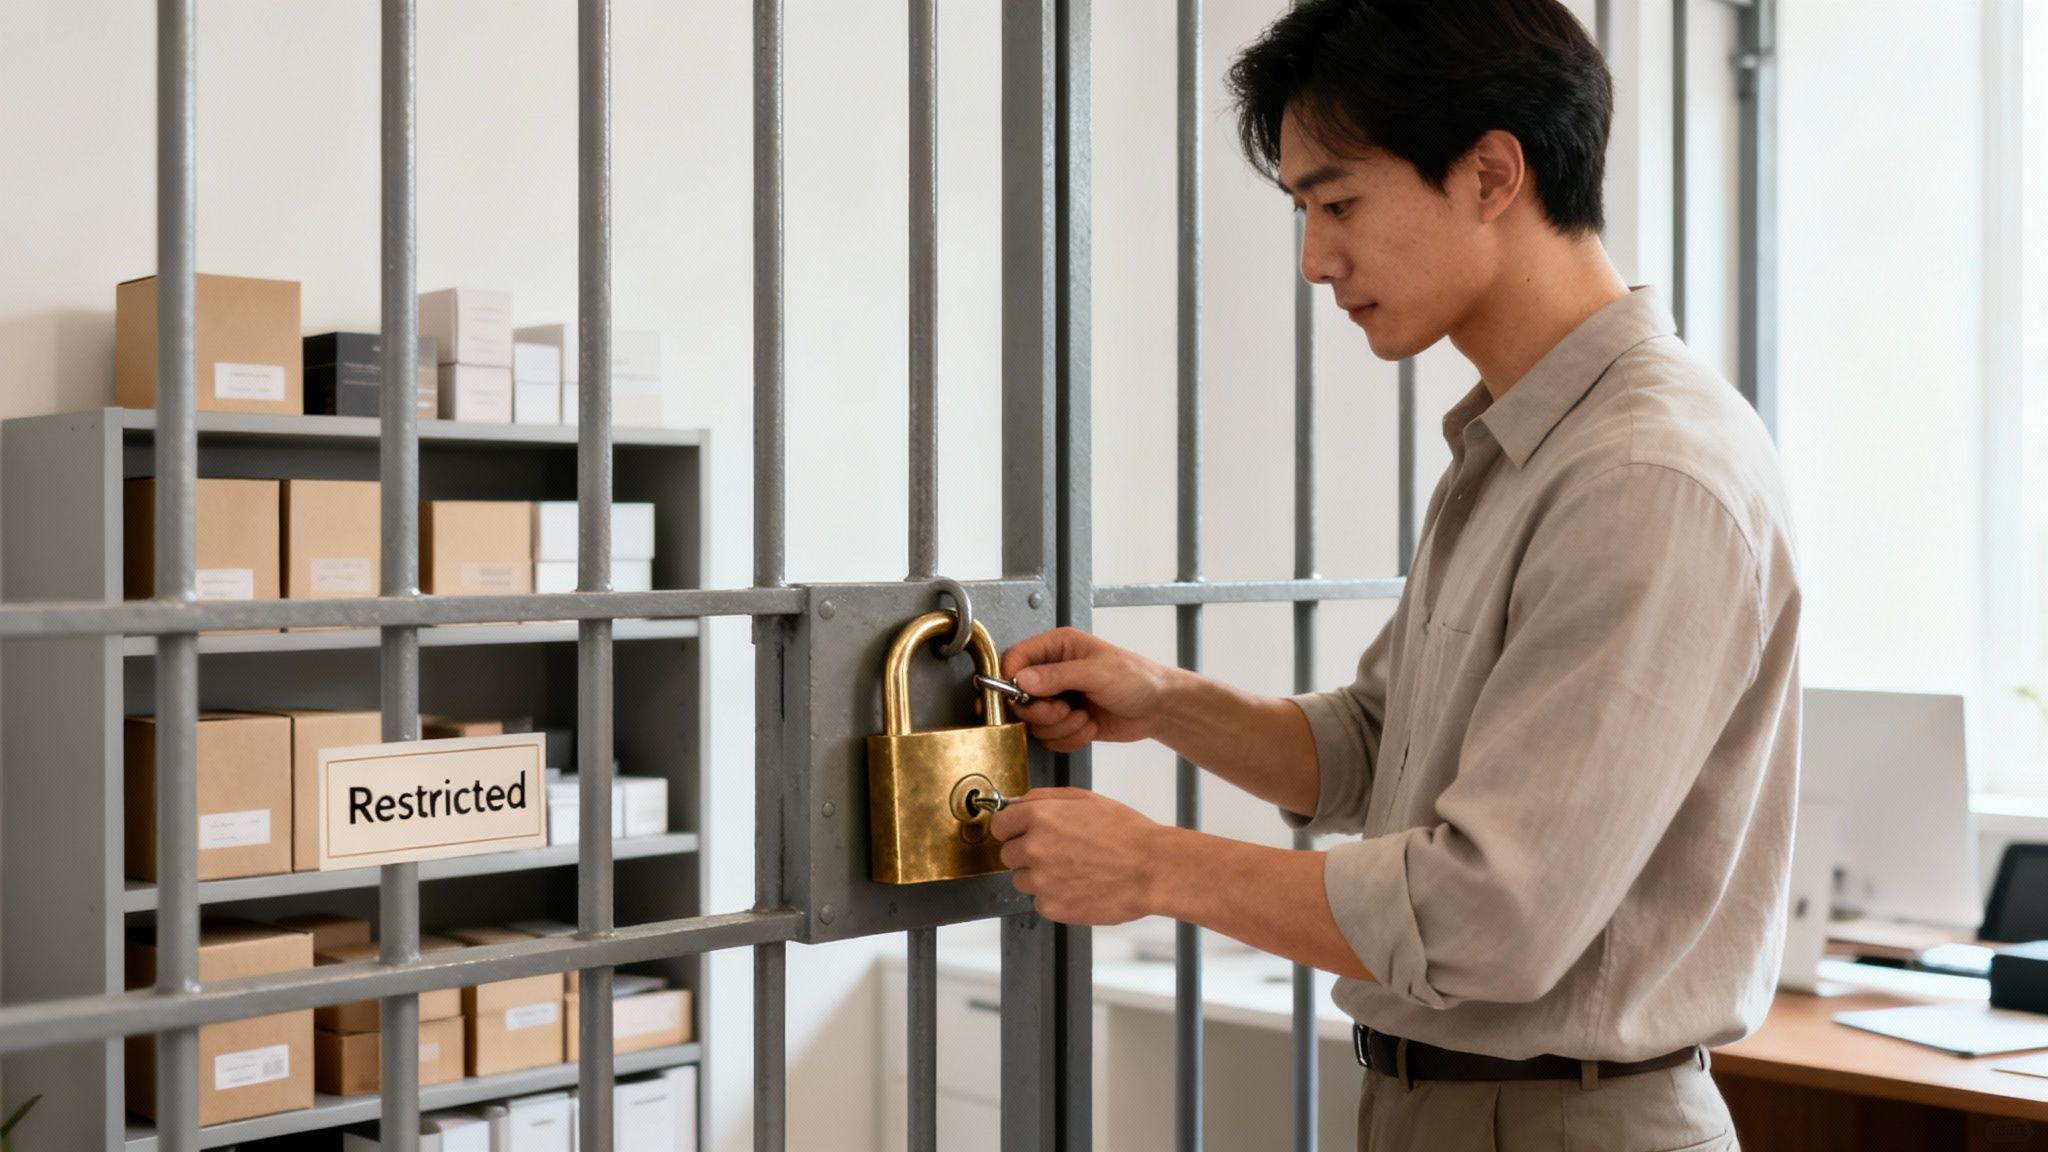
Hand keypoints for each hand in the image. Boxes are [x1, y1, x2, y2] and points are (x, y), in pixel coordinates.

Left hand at [989, 787, 1169, 924]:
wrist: (1152, 869)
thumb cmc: (1126, 833)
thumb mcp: (1086, 799)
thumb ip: (1045, 798)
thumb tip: (1018, 803)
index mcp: (1039, 817)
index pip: (999, 825)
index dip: (1011, 829)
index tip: (1019, 833)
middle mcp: (1034, 848)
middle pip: (1008, 855)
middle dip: (1026, 853)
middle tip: (1057, 852)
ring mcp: (1041, 880)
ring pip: (1021, 880)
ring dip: (1039, 876)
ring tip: (1072, 870)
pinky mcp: (1051, 907)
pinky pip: (1039, 901)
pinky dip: (1053, 896)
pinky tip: (1078, 886)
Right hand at [1000, 627, 1177, 752]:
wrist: (1158, 707)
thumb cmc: (1137, 678)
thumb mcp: (1097, 672)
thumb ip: (1057, 675)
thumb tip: (1022, 679)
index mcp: (1057, 647)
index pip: (1015, 659)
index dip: (1011, 680)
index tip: (1022, 696)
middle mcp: (1052, 671)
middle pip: (1018, 696)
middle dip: (1040, 711)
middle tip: (1062, 711)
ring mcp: (1058, 698)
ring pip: (1034, 722)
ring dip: (1058, 727)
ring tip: (1083, 718)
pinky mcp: (1065, 722)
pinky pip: (1049, 738)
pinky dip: (1068, 739)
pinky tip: (1088, 727)